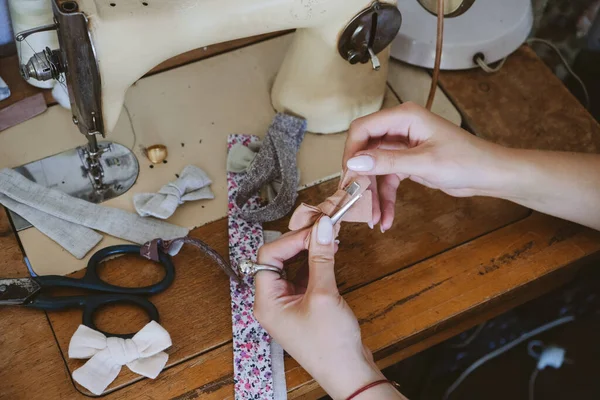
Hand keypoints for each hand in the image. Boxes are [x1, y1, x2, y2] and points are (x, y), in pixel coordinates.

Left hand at [254, 217, 399, 398]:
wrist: (348, 374)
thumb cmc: (331, 344)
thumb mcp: (324, 295)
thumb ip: (321, 257)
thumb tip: (321, 226)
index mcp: (266, 300)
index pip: (268, 255)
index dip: (291, 239)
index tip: (315, 229)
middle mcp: (272, 300)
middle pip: (278, 258)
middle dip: (300, 241)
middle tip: (322, 229)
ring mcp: (287, 303)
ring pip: (291, 265)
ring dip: (308, 250)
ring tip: (328, 238)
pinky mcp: (302, 305)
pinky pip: (303, 276)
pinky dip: (315, 263)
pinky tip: (329, 254)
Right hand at [343, 102, 511, 231]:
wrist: (490, 175)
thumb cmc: (466, 161)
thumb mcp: (424, 163)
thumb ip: (387, 161)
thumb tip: (354, 162)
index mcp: (404, 117)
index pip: (363, 129)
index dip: (351, 152)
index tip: (347, 177)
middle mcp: (400, 128)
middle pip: (365, 151)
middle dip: (361, 178)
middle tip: (355, 201)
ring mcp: (402, 146)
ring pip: (375, 169)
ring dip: (373, 194)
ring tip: (373, 218)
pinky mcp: (407, 162)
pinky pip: (388, 179)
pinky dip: (385, 198)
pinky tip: (386, 218)